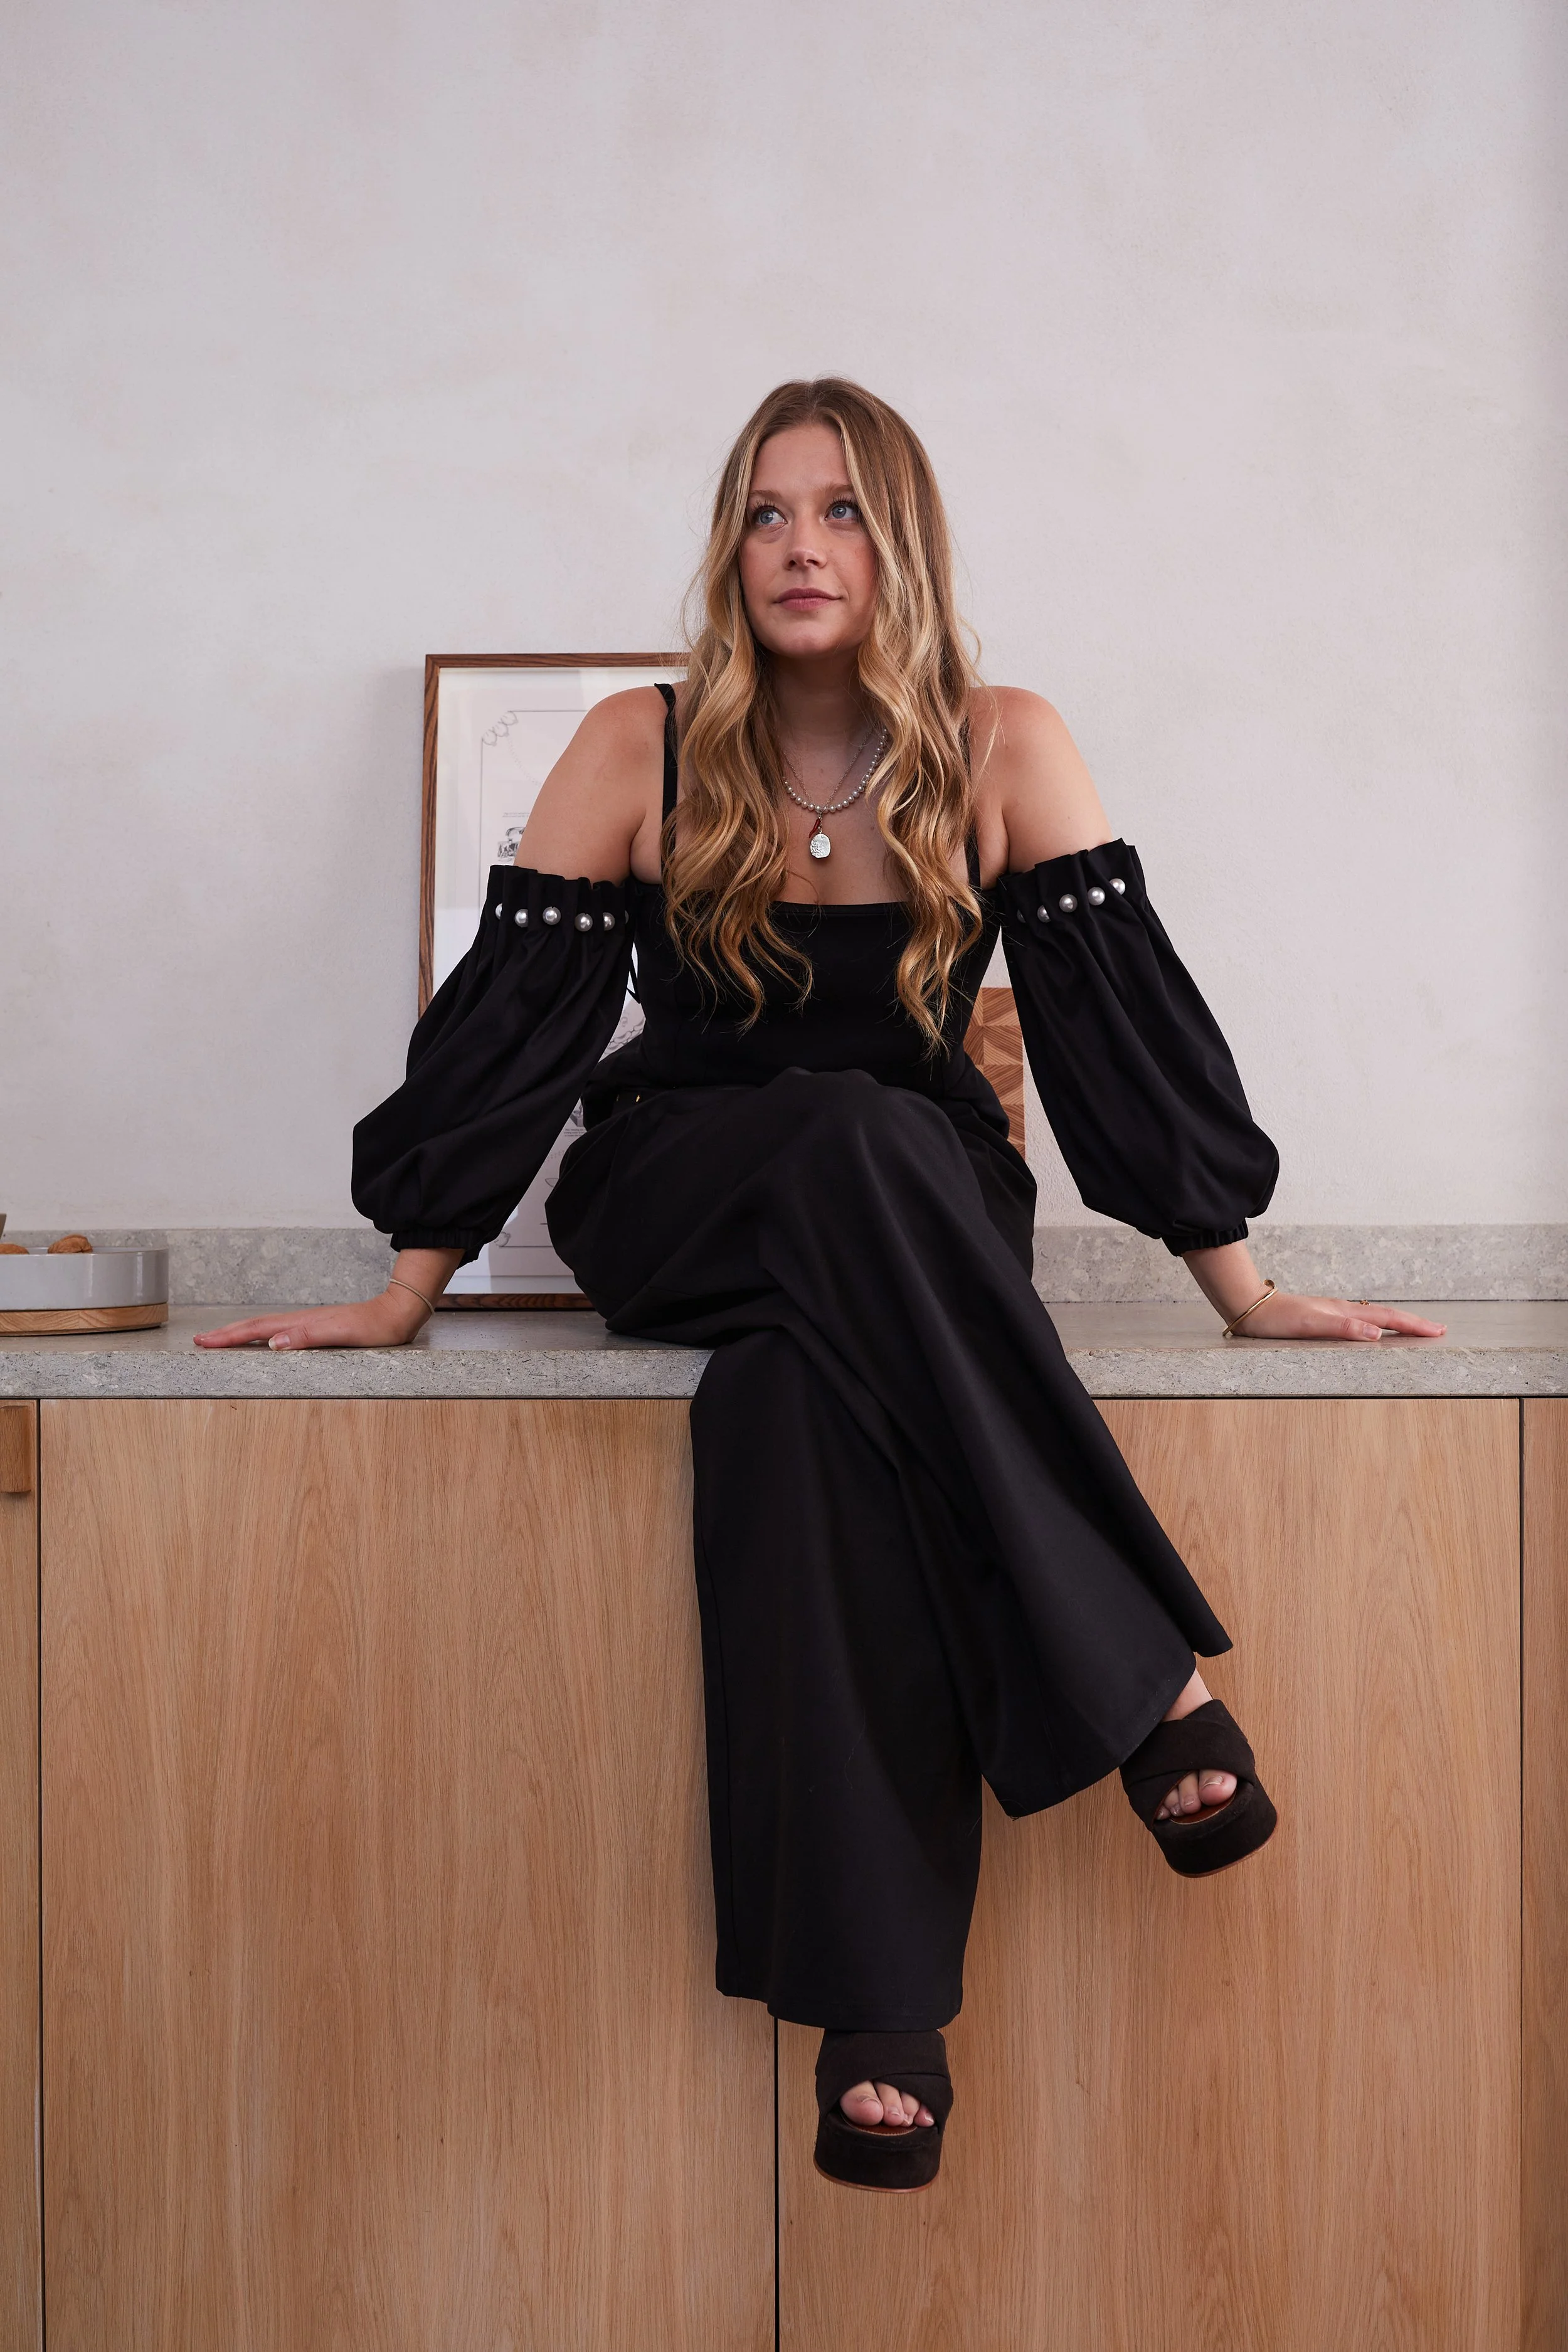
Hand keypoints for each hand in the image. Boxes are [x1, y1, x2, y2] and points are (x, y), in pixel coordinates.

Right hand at [193, 1289, 430, 1350]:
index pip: (257, 1330)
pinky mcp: (318, 1328)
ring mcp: (309, 1324)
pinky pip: (280, 1331)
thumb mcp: (343, 1333)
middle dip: (227, 1334)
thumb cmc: (375, 1327)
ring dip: (241, 1333)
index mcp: (302, 1324)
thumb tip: (273, 1342)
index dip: (230, 1337)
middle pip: (256, 1326)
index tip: (205, 1341)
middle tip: (201, 1340)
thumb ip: (309, 1336)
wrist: (398, 1314)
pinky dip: (262, 1335)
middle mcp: (301, 1322)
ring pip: (266, 1328)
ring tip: (221, 1339)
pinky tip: (263, 1340)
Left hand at [1234, 1291, 1445, 1343]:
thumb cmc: (1276, 1319)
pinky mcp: (1323, 1317)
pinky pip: (1360, 1320)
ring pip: (1374, 1316)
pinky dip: (1377, 1324)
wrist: (1249, 1307)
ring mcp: (1333, 1312)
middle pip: (1386, 1315)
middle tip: (1438, 1330)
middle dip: (1413, 1323)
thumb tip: (1376, 1333)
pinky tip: (1375, 1329)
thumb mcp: (1309, 1325)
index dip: (1413, 1325)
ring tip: (1416, 1329)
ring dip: (1398, 1323)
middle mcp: (1342, 1310)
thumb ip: (1342, 1328)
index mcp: (1344, 1312)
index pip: (1387, 1318)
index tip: (1438, 1331)